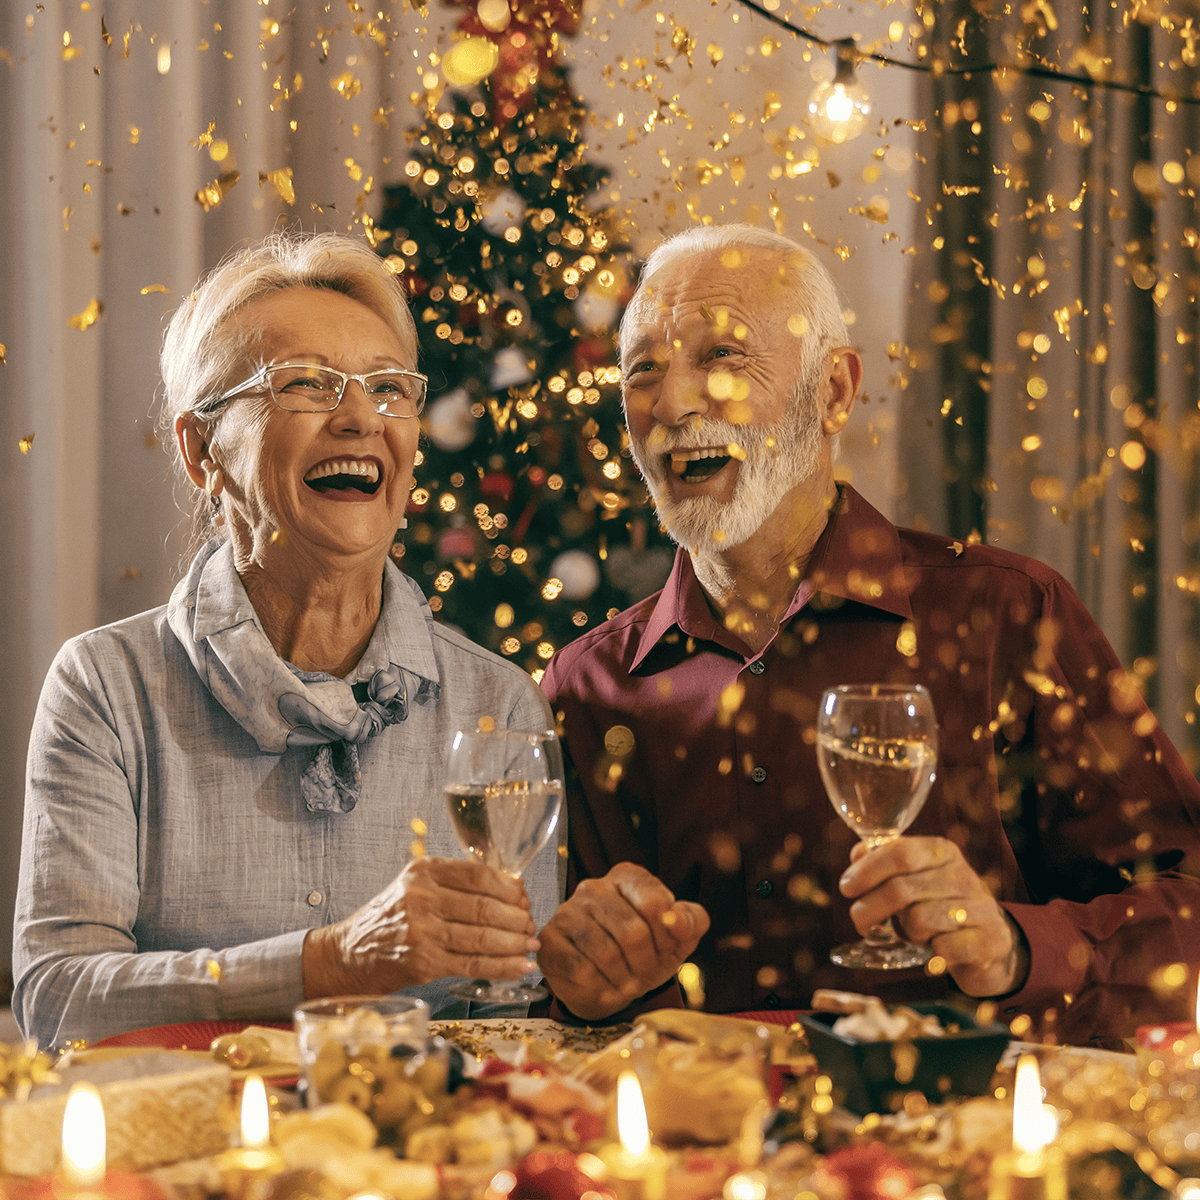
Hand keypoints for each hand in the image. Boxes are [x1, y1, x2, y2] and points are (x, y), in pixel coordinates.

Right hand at [302, 858, 538, 997]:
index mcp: (424, 871)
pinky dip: (502, 967)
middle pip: (486, 906)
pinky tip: (520, 966)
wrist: (347, 955)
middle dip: (517, 918)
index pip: (480, 874)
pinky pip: (473, 964)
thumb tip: (512, 890)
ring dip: (515, 944)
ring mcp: (422, 930)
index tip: (524, 897)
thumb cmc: (390, 920)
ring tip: (531, 946)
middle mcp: (422, 897)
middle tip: (531, 925)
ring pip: (483, 936)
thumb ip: (454, 884)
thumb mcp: (415, 887)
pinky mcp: (423, 962)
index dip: (510, 888)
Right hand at [536, 862, 710, 1020]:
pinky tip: (603, 985)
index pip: (655, 903)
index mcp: (627, 877)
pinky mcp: (550, 941)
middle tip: (643, 973)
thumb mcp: (678, 937)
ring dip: (623, 978)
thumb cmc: (645, 953)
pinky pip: (581, 970)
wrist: (608, 984)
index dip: (667, 936)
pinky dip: (600, 987)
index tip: (665, 948)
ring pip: (605, 953)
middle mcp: (594, 887)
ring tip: (625, 980)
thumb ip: (691, 920)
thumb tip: (677, 921)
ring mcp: (567, 912)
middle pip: (632, 931)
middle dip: (645, 963)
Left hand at [838, 837, 1028, 997]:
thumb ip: (885, 860)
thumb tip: (857, 854)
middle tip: (860, 922)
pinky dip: (930, 955)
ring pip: (919, 921)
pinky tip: (931, 953)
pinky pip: (944, 949)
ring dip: (905, 932)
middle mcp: (962, 875)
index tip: (847, 888)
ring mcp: (980, 908)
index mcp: (941, 852)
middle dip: (869, 909)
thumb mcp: (915, 876)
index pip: (899, 852)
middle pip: (901, 890)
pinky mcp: (989, 941)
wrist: (991, 942)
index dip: (866, 871)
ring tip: (909, 934)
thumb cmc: (940, 904)